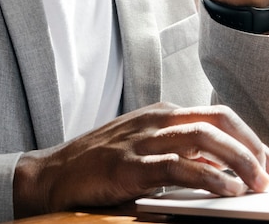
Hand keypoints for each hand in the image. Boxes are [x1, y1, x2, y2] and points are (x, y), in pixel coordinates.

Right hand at [13, 102, 268, 216]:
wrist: (55, 173)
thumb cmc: (100, 161)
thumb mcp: (144, 147)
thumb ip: (180, 152)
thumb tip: (221, 167)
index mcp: (160, 113)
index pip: (215, 116)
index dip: (246, 136)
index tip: (265, 159)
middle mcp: (154, 120)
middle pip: (215, 121)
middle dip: (248, 146)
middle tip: (267, 172)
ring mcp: (140, 141)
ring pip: (200, 138)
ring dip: (236, 160)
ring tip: (255, 182)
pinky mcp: (127, 166)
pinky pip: (175, 167)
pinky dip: (206, 177)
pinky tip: (225, 190)